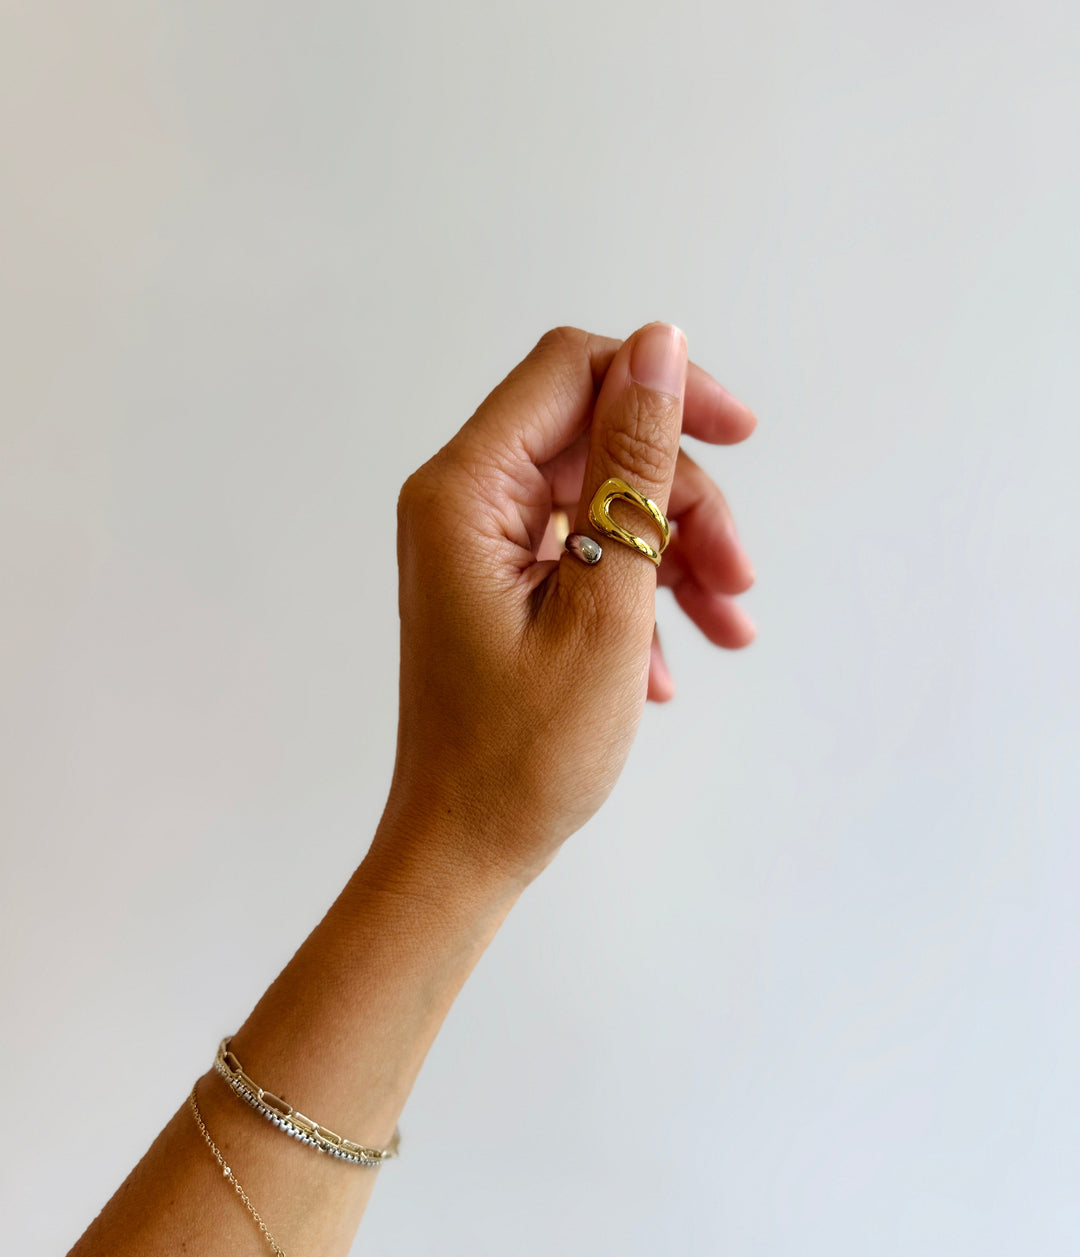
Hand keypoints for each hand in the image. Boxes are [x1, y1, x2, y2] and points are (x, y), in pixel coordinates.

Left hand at [373, 323, 756, 890]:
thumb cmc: (524, 752)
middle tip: (738, 579)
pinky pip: (584, 557)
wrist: (466, 850)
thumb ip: (634, 468)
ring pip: (603, 506)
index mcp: (465, 493)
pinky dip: (637, 596)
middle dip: (682, 503)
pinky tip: (665, 669)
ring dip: (675, 557)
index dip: (664, 386)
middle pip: (597, 445)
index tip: (742, 434)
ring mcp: (478, 549)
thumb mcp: (606, 603)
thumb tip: (660, 348)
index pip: (572, 372)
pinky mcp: (498, 589)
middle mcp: (462, 505)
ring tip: (728, 632)